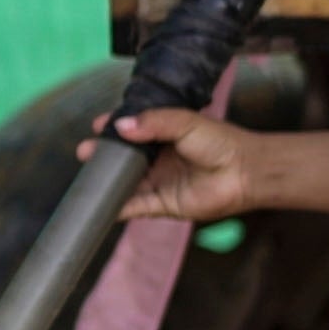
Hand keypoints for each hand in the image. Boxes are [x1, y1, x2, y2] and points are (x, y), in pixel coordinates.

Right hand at [101, 108, 258, 224]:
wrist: (244, 172)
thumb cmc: (219, 142)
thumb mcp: (185, 122)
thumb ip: (153, 122)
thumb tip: (120, 126)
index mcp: (163, 134)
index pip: (132, 130)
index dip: (113, 128)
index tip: (96, 126)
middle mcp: (158, 158)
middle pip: (124, 158)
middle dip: (104, 155)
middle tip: (85, 152)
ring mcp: (159, 182)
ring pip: (126, 182)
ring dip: (108, 181)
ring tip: (88, 176)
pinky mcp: (163, 205)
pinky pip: (136, 206)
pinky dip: (119, 207)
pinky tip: (102, 204)